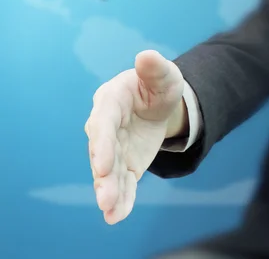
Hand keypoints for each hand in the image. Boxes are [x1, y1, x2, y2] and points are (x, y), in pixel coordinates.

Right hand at [85, 50, 183, 223]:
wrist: (159, 103)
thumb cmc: (158, 85)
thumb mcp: (164, 74)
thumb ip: (155, 68)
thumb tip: (147, 56)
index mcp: (111, 101)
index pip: (103, 123)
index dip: (103, 144)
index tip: (103, 164)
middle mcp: (106, 127)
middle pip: (101, 152)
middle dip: (103, 174)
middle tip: (105, 195)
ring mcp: (114, 148)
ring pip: (109, 172)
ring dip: (109, 191)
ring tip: (110, 211)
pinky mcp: (125, 164)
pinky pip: (122, 183)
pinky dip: (121, 199)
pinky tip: (117, 216)